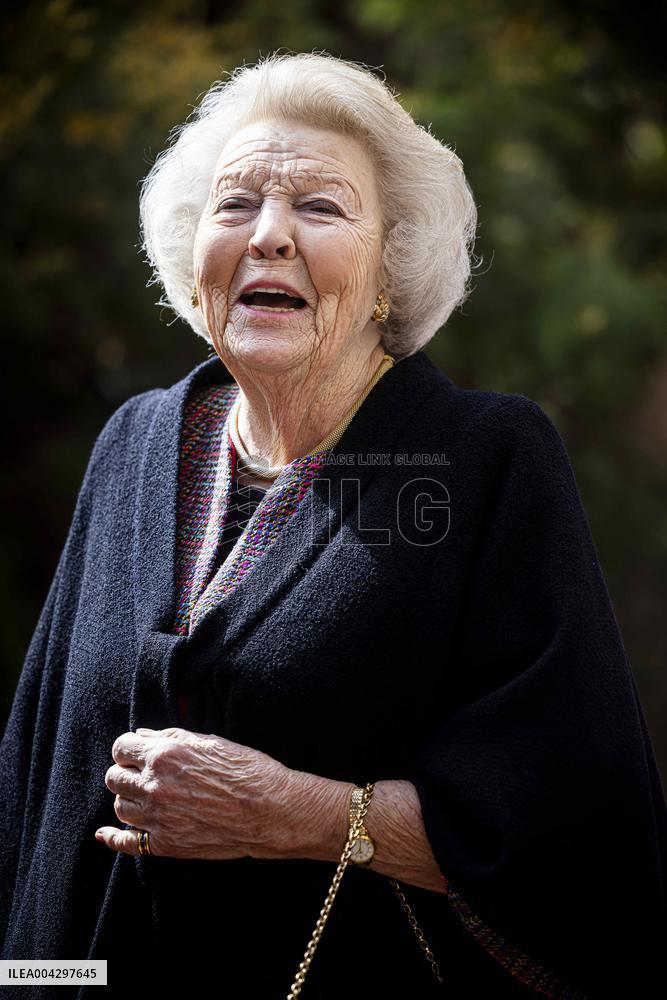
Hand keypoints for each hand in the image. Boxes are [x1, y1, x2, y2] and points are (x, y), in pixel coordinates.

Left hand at [95, 726, 292, 859]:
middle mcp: (154, 786)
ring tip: (147, 797)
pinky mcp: (165, 844)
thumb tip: (143, 735)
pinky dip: (112, 837)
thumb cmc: (246, 770)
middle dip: (126, 772)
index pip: (121, 747)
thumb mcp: (210, 742)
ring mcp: (157, 818)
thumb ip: (170, 737)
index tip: (137, 753)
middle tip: (143, 774)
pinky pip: (125, 842)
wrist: (270, 811)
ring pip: (120, 807)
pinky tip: (106, 834)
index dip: (129, 749)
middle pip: (114, 777)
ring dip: (129, 799)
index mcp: (165, 755)